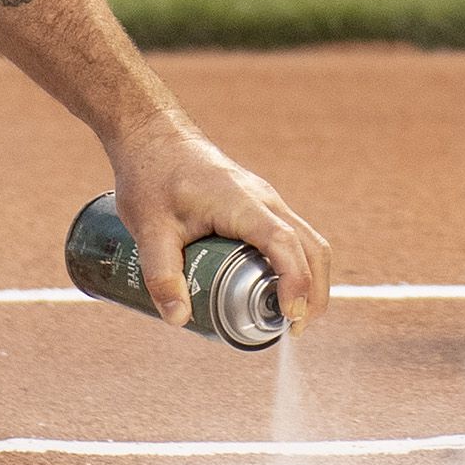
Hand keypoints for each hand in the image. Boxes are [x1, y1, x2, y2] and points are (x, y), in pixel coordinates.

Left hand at [109, 123, 333, 328]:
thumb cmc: (151, 176)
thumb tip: (178, 320)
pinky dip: (295, 265)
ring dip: (309, 278)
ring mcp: (265, 202)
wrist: (152, 136)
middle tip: (295, 329)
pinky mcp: (258, 206)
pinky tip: (272, 288)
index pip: (285, 245)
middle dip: (315, 290)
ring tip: (288, 316)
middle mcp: (264, 201)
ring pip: (307, 240)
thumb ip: (162, 274)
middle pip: (312, 246)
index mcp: (243, 204)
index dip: (296, 282)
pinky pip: (290, 236)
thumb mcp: (149, 229)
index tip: (290, 317)